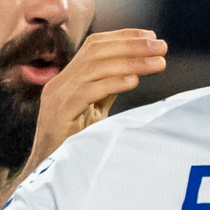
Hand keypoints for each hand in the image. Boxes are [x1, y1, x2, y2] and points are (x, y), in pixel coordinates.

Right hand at [20, 29, 165, 179]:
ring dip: (131, 62)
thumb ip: (108, 89)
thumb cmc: (73, 144)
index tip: (152, 38)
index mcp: (67, 79)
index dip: (124, 37)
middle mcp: (60, 83)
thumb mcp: (94, 111)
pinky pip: (87, 91)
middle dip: (132, 45)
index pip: (95, 45)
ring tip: (158, 62)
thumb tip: (134, 70)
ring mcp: (56, 97)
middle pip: (96, 50)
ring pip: (95, 67)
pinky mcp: (59, 113)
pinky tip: (134, 81)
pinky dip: (113, 83)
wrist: (48, 173)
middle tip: (162, 46)